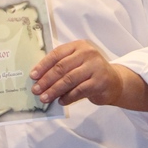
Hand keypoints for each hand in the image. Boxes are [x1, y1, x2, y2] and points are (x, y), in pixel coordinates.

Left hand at [30, 40, 147, 111]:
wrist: (114, 82)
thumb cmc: (90, 72)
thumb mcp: (77, 64)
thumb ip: (62, 66)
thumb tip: (38, 79)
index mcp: (79, 46)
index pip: (57, 54)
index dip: (43, 65)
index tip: (33, 76)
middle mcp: (88, 53)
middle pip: (61, 67)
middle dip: (46, 80)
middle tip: (36, 90)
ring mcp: (95, 67)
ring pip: (69, 80)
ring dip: (54, 90)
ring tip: (44, 98)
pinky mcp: (100, 82)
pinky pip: (79, 91)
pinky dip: (68, 97)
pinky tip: (60, 101)